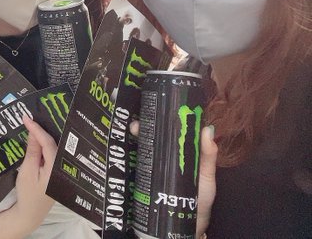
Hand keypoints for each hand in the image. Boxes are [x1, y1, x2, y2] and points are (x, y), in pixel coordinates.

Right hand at [0, 116, 56, 238]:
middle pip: (53, 143)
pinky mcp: (56, 171)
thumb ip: (32, 151)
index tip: (26, 117)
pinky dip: (45, 145)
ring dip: (43, 136)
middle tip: (31, 116)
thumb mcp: (27, 171)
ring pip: (53, 147)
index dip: (36, 128)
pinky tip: (38, 139)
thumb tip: (33, 132)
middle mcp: (62, 166)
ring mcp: (60, 169)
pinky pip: (52, 153)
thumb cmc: (28, 193)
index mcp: (56, 167)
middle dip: (42, 129)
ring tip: (34, 123)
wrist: (30, 213)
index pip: (47, 142)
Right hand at [129, 121, 217, 236]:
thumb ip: (208, 156)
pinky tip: (125, 145)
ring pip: (142, 147)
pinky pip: (134, 163)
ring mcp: (152, 168)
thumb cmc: (200, 202)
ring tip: (133, 130)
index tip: (158, 107)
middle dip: (144, 126)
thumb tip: (208, 128)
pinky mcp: (143, 179)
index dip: (163, 118)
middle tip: (138, 121)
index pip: (171, 132)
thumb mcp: (207, 177)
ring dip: (136, 137)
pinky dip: (129, 153)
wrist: (185, 228)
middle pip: (152, 137)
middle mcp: (165, 158)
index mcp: (182, 154)